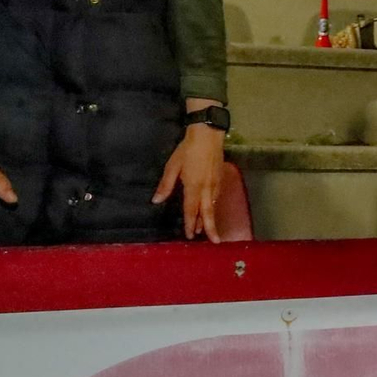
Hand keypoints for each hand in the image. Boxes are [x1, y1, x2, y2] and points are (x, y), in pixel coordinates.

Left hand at [154, 123, 225, 242]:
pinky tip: (209, 209)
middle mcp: (206, 188)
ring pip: (212, 206)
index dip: (190, 223)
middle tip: (214, 241)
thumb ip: (166, 185)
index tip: (190, 236)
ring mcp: (215, 184)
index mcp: (193, 186)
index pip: (191, 209)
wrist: (208, 135)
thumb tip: (157, 200)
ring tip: (206, 229)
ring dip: (209, 218)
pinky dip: (212, 207)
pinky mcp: (219, 179)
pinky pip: (216, 198)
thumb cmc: (187, 149)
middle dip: (210, 228)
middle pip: (208, 212)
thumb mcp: (172, 166)